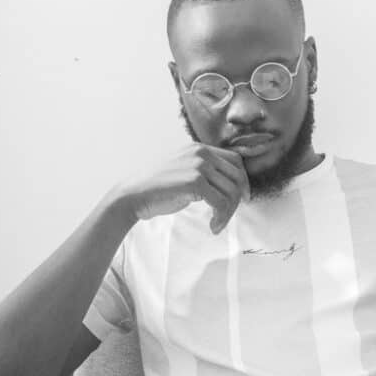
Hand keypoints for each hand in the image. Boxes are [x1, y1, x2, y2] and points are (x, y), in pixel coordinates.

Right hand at [113, 143, 248, 232]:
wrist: (132, 194)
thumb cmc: (157, 188)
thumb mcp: (184, 171)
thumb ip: (204, 172)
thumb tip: (230, 186)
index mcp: (199, 148)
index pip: (235, 160)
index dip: (243, 180)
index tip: (243, 197)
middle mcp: (201, 153)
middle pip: (237, 176)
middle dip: (237, 199)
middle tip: (228, 215)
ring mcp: (198, 166)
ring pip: (231, 192)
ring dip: (228, 213)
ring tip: (217, 224)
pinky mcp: (194, 182)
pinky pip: (221, 203)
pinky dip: (221, 218)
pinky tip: (213, 227)